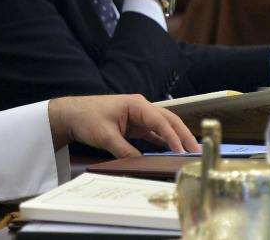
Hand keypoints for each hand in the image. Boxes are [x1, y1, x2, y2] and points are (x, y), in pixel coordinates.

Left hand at [48, 94, 199, 155]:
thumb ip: (125, 151)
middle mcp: (141, 108)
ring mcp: (139, 116)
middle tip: (197, 151)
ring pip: (164, 127)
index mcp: (136, 104)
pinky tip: (173, 151)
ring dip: (177, 138)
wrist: (71, 114)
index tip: (183, 151)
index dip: (173, 137)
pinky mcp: (135, 125)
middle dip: (184, 135)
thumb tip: (140, 165)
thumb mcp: (106, 137)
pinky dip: (165, 141)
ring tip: (191, 153)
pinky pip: (154, 133)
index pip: (161, 121)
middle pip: (168, 121)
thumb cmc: (87, 118)